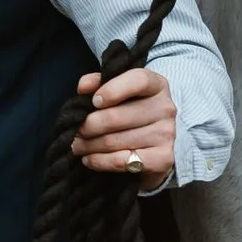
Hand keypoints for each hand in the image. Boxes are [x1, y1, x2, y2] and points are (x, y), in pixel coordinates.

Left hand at [71, 66, 175, 190]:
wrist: (153, 145)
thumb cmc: (129, 111)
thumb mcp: (116, 91)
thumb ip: (98, 82)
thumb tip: (83, 87)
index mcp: (156, 85)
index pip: (138, 80)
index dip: (112, 90)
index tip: (93, 102)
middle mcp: (165, 108)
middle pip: (116, 116)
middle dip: (87, 126)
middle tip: (75, 131)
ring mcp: (167, 134)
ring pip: (114, 141)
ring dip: (88, 145)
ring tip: (77, 145)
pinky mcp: (163, 159)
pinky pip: (122, 161)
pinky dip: (100, 161)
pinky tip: (89, 159)